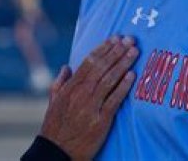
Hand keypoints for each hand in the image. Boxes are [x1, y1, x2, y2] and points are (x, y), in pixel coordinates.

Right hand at [39, 36, 138, 160]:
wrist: (57, 151)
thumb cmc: (55, 127)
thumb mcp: (52, 102)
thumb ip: (59, 83)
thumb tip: (66, 67)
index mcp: (70, 87)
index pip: (89, 62)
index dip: (103, 49)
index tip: (114, 39)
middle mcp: (80, 93)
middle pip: (101, 67)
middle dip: (116, 51)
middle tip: (130, 39)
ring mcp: (90, 106)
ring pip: (109, 79)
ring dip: (123, 64)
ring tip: (134, 52)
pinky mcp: (100, 120)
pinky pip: (114, 100)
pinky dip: (123, 86)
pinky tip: (132, 75)